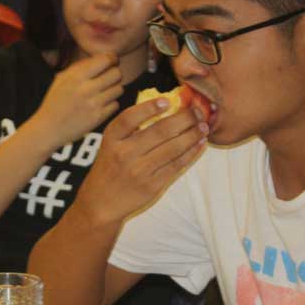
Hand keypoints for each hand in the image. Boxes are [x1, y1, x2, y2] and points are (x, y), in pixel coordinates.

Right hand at [29, 53, 123, 148]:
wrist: (48, 129)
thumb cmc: (54, 102)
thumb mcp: (61, 79)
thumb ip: (81, 66)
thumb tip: (104, 57)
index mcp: (76, 76)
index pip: (105, 59)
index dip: (111, 59)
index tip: (110, 62)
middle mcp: (86, 89)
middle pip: (116, 73)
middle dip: (114, 74)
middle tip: (108, 79)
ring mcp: (93, 104)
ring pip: (119, 89)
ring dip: (114, 89)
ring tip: (103, 93)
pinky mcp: (98, 118)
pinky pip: (116, 104)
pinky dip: (111, 104)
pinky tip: (101, 105)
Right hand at [75, 95, 208, 226]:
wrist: (101, 203)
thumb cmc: (109, 169)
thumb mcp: (110, 146)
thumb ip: (130, 129)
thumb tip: (165, 108)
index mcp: (111, 139)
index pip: (129, 118)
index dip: (149, 108)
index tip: (167, 101)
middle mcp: (124, 153)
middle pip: (160, 131)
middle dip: (184, 118)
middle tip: (198, 112)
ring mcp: (139, 170)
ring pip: (173, 148)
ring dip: (192, 135)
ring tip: (203, 127)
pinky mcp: (152, 185)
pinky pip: (176, 165)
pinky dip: (191, 153)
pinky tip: (199, 144)